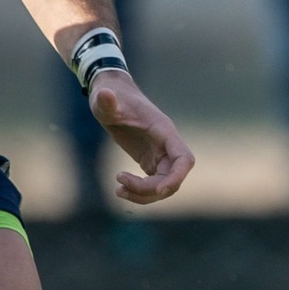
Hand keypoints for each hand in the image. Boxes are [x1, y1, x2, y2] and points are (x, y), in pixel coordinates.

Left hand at [88, 71, 195, 204]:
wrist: (110, 97)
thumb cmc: (109, 97)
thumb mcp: (104, 100)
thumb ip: (106, 101)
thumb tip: (105, 95)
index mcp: (163, 131)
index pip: (184, 159)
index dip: (176, 177)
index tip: (158, 191)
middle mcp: (166, 145)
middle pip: (173, 178)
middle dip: (150, 190)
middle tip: (121, 186)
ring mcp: (160, 154)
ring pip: (164, 184)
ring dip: (144, 195)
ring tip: (118, 190)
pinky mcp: (151, 160)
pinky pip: (154, 184)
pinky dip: (140, 192)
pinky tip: (120, 188)